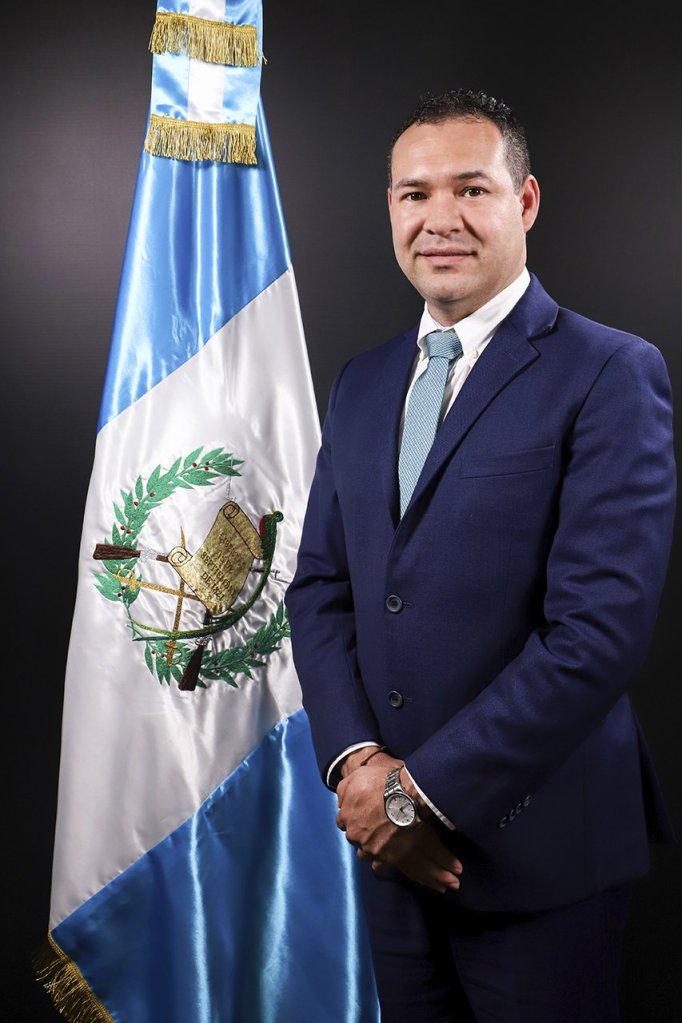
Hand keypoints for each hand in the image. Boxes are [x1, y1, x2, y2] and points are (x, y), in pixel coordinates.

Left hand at [336, 763, 461, 892]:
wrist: (408, 795)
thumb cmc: (384, 782)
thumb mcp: (358, 775)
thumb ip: (344, 789)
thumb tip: (340, 801)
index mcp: (346, 815)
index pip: (342, 821)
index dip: (352, 816)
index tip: (362, 813)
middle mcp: (354, 833)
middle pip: (353, 837)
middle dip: (360, 832)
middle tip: (374, 824)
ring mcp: (368, 846)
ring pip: (363, 853)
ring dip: (369, 847)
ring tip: (381, 839)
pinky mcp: (384, 856)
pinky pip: (377, 866)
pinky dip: (381, 860)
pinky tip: (387, 852)